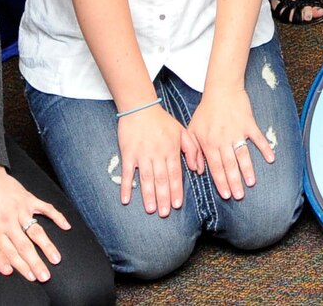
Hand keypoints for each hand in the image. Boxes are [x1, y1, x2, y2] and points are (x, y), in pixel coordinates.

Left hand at [0, 165, 69, 282]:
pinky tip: (66, 226)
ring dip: (47, 246)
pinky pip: (46, 209)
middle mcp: (9, 222)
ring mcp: (21, 210)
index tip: (30, 277)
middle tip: (45, 276)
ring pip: (37, 231)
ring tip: (56, 259)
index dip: (20, 266)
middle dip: (36, 263)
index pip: (9, 253)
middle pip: (25, 247)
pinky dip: (57, 217)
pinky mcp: (29, 199)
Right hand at [115, 100, 191, 216]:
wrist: (140, 107)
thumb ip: (192, 150)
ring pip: (146, 178)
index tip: (177, 205)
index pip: (175, 174)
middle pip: (161, 179)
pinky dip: (126, 186)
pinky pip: (127, 172)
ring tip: (151, 210)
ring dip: (148, 195)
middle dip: (164, 197)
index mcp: (171, 150)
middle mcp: (157, 154)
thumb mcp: (182, 131)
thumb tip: (196, 169)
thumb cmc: (162, 121)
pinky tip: (126, 199)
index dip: (176, 190)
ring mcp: (142, 155)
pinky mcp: (128, 153)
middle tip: (165, 213)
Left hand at [188, 83, 275, 201]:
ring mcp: (237, 132)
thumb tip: (197, 170)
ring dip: (247, 169)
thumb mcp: (193, 129)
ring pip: (243, 155)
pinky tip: (271, 159)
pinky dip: (265, 148)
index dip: (220, 182)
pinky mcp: (249, 124)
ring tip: (251, 183)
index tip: (226, 195)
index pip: (215, 167)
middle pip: (229, 165)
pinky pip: (258, 138)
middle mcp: (223, 140)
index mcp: (209, 143)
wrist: (221, 89)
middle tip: (239, 196)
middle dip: (234, 182)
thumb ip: (193, 151)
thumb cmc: (206, 110)